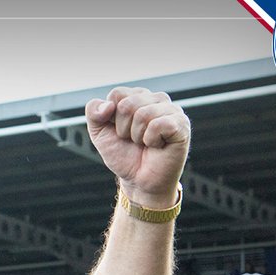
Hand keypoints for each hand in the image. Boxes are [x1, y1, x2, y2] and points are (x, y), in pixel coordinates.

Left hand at [85, 87, 189, 207]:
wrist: (139, 180)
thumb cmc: (123, 154)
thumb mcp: (99, 133)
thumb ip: (94, 112)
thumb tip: (108, 104)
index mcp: (137, 96)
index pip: (117, 94)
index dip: (112, 118)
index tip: (120, 131)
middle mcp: (156, 99)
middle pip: (127, 104)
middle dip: (123, 129)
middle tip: (134, 140)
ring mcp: (172, 110)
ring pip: (142, 114)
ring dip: (137, 136)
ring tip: (145, 143)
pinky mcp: (182, 124)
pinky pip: (158, 125)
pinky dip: (151, 140)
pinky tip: (157, 145)